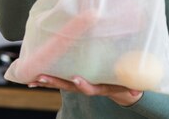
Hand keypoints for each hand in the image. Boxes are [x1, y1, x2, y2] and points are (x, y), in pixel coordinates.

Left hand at [28, 75, 142, 106]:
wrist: (122, 90)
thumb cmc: (127, 84)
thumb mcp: (132, 85)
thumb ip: (133, 86)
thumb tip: (136, 90)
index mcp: (100, 87)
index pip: (91, 88)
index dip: (83, 85)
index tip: (76, 79)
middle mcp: (87, 87)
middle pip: (69, 86)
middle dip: (54, 82)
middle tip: (41, 78)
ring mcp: (79, 84)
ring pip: (61, 83)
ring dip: (46, 81)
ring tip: (31, 78)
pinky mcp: (74, 79)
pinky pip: (59, 79)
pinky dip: (46, 78)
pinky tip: (33, 77)